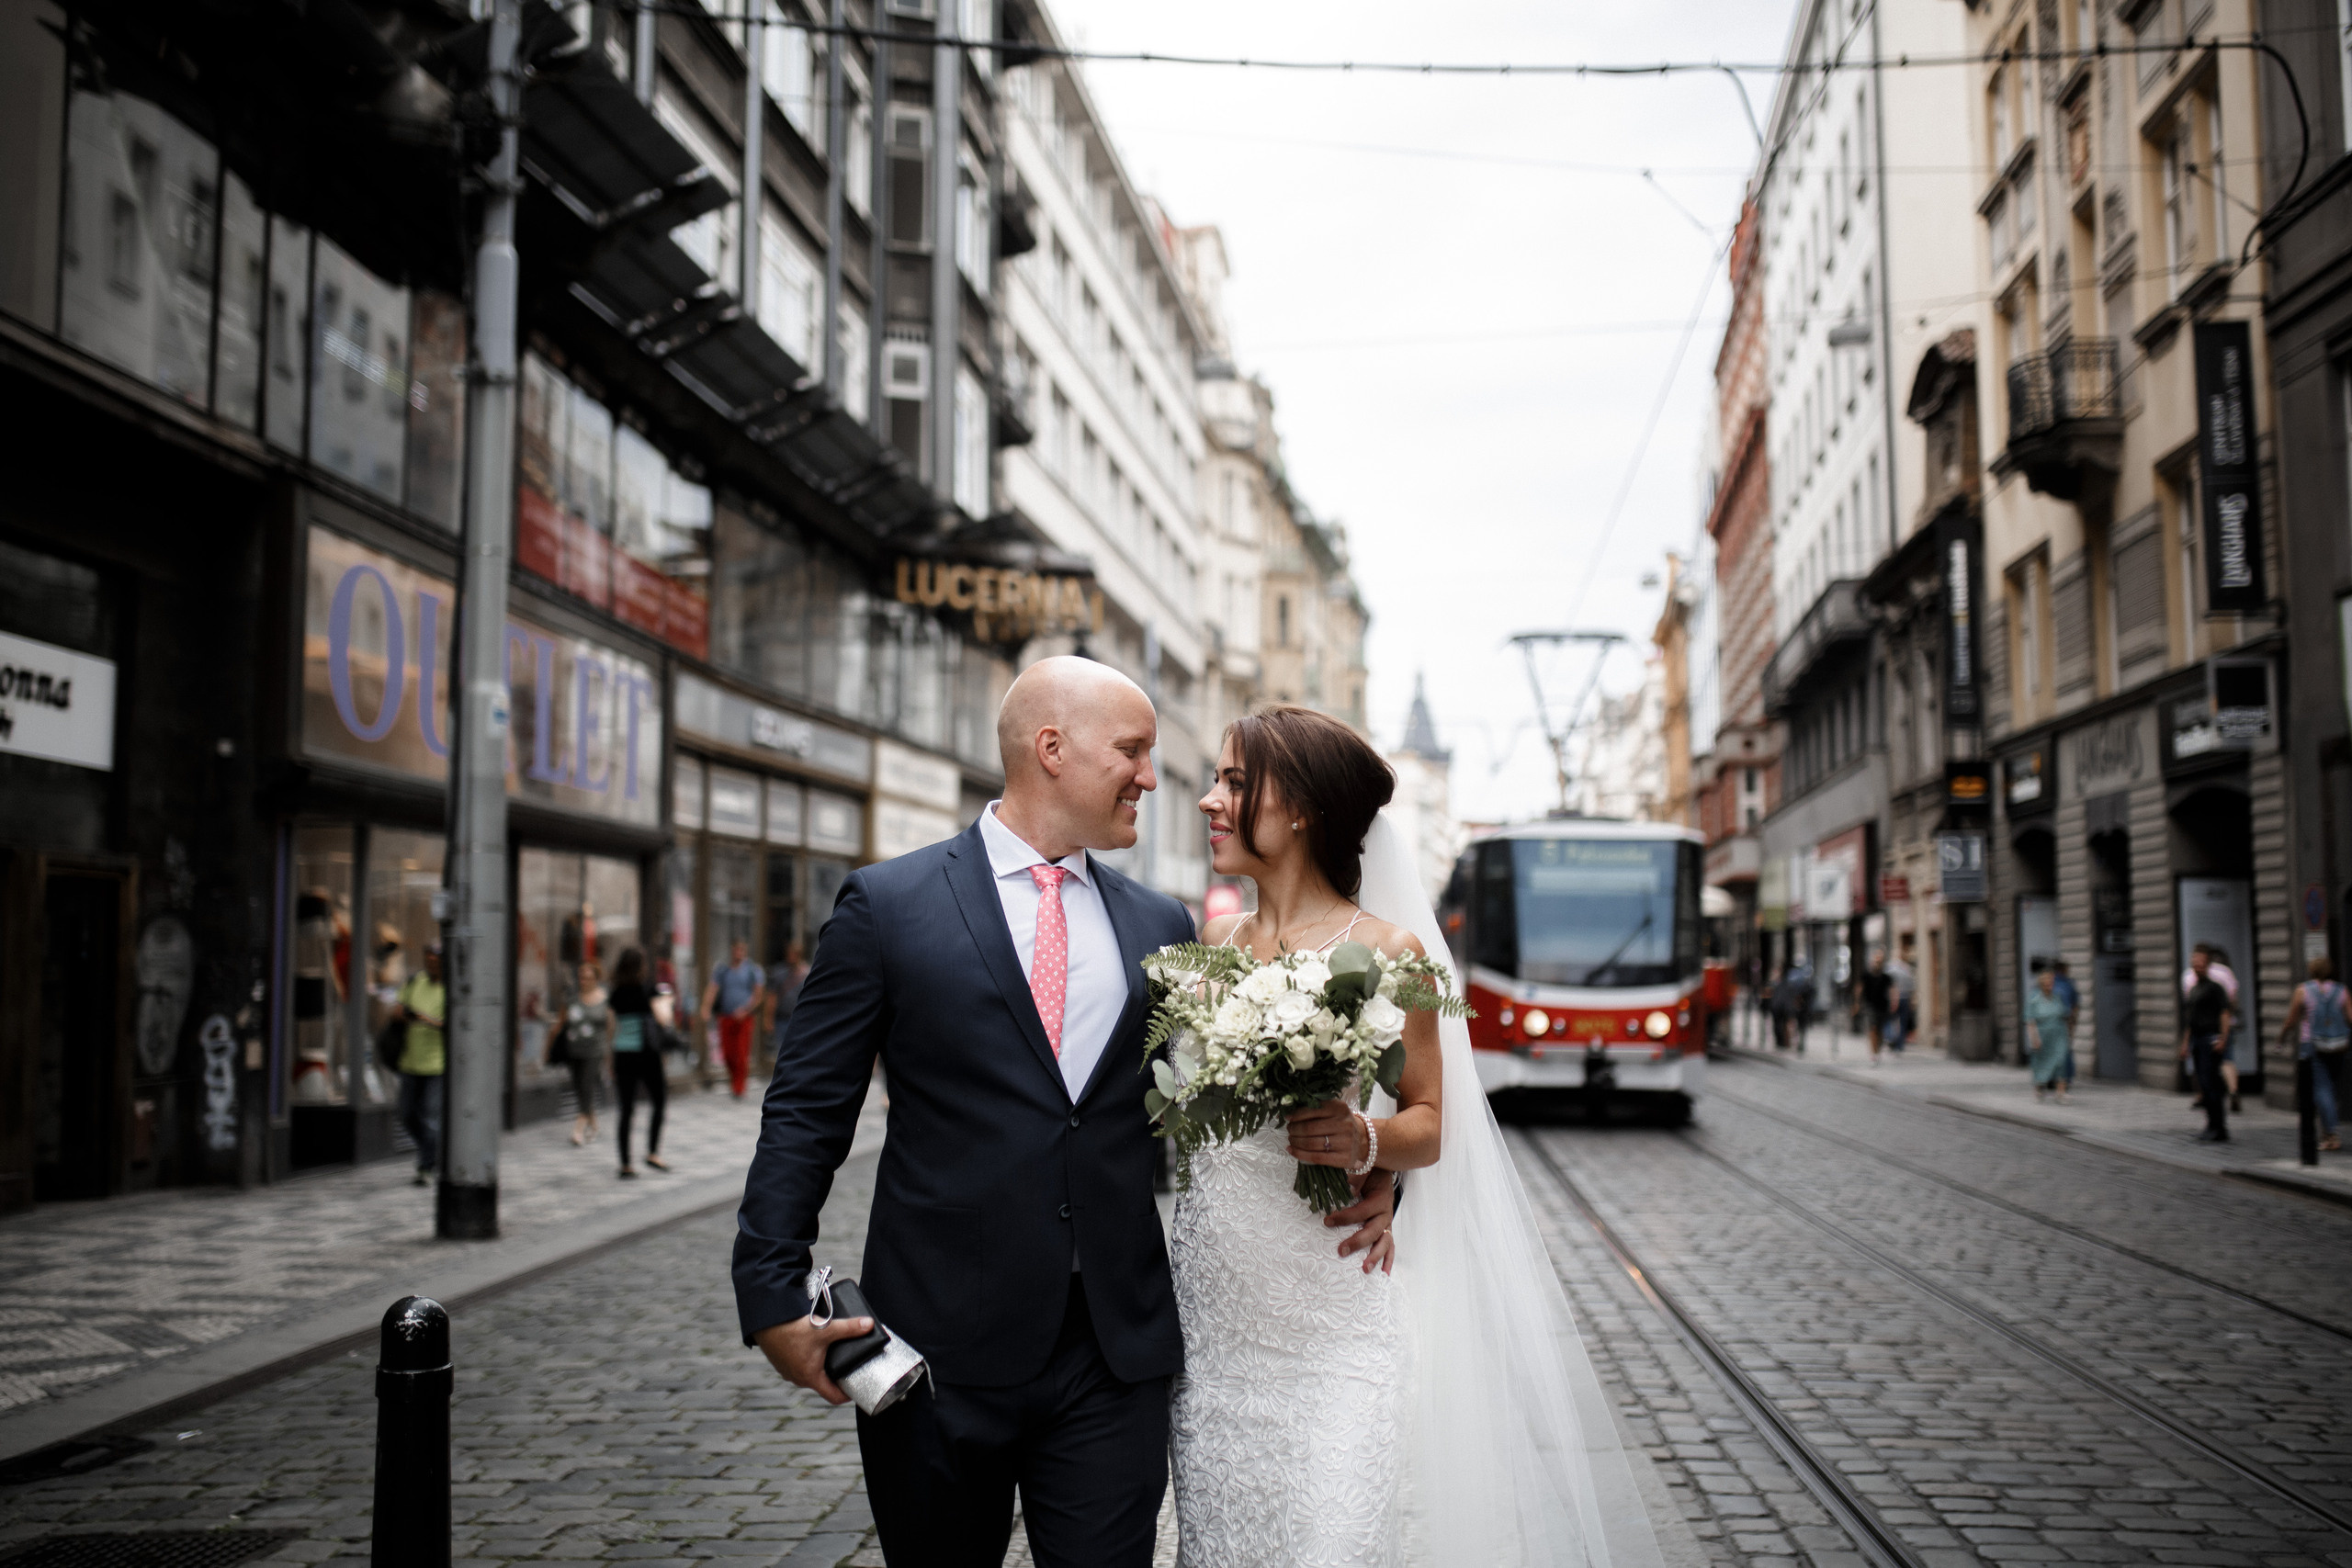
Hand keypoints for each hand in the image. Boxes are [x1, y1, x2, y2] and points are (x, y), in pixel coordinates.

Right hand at [750, 1311, 875, 1405]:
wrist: (765, 1321)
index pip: (833, 1397)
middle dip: (836, 1376)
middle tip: (849, 1363)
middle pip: (823, 1384)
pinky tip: (813, 1346)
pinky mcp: (781, 1362)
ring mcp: (788, 1371)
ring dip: (821, 1367)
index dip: (847, 1395)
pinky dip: (808, 1359)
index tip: (857, 1388)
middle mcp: (799, 1379)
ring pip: (810, 1374)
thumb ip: (849, 1328)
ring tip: (832, 1352)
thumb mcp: (825, 1329)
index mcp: (811, 1377)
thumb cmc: (793, 1329)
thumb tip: (869, 1325)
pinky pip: (799, 1365)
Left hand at [1285, 1101, 1367, 1169]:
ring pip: (1311, 1143)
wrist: (1362, 1139)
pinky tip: (1292, 1151)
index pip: (1312, 1110)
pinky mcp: (1344, 1158)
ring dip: (1295, 1142)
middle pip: (1310, 1128)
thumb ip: (1316, 1108)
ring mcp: (1345, 1142)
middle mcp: (1344, 1124)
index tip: (1288, 1118)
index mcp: (1339, 1108)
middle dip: (1294, 1130)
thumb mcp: (1333, 1110)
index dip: (1297, 1114)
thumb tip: (1289, 1115)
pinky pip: (1316, 1157)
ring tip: (1291, 1140)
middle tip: (1290, 1130)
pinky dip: (1300, 1154)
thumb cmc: (1340, 1123)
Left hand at [1326, 1170, 1395, 1274]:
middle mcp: (1386, 1212)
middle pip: (1374, 1230)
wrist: (1382, 1172)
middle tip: (1341, 1251)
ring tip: (1365, 1269)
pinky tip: (1384, 1273)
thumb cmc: (1369, 1171)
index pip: (1362, 1211)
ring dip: (1375, 1256)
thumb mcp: (1363, 1169)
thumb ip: (1356, 1177)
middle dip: (1358, 1242)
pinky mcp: (1387, 1229)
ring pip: (1385, 1242)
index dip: (1345, 1217)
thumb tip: (1348, 1188)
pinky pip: (1390, 1246)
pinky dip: (1388, 1259)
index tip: (1327, 1221)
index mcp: (1380, 1198)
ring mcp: (1387, 1223)